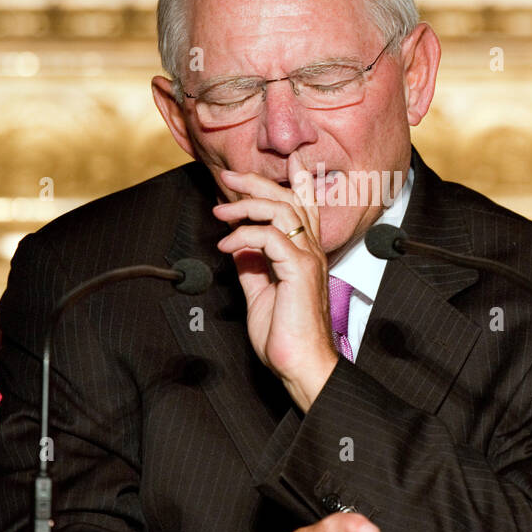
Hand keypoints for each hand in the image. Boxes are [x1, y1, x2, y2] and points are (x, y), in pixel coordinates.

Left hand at [213, 151, 339, 411]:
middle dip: (257, 183)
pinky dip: (244, 235)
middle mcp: (311, 251)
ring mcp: (307, 259)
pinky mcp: (299, 271)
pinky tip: (227, 245)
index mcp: (304, 254)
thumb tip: (238, 245)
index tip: (268, 167)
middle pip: (289, 199)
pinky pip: (271, 237)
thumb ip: (252, 266)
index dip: (288, 181)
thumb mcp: (260, 293)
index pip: (302, 206)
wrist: (299, 364)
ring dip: (246, 206)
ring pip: (282, 210)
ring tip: (221, 212)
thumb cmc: (284, 335)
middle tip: (228, 178)